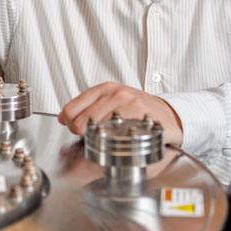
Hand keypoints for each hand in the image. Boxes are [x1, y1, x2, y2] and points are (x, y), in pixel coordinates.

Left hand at [58, 82, 183, 145]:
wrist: (167, 114)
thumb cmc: (137, 110)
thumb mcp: (109, 102)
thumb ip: (85, 108)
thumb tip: (62, 117)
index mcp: (104, 89)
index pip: (71, 109)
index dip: (71, 126)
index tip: (80, 131)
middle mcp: (116, 93)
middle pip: (80, 121)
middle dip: (82, 135)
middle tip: (94, 139)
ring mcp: (129, 102)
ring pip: (95, 127)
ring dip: (97, 140)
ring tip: (107, 141)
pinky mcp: (141, 114)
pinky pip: (116, 131)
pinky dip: (113, 141)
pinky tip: (119, 141)